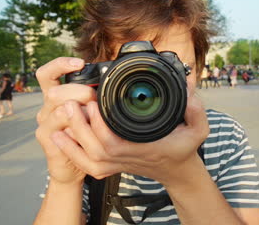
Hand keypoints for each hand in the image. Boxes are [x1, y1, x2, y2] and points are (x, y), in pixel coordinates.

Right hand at [35, 57, 96, 184]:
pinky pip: (58, 128)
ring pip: (58, 108)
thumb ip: (94, 98)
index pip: (48, 73)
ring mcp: (44, 123)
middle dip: (78, 92)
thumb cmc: (84, 137)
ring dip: (79, 110)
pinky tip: (85, 129)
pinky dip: (75, 127)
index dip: (60, 65)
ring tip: (93, 115)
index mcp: (55, 97)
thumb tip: (111, 84)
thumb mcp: (90, 114)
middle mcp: (46, 107)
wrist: (72, 167)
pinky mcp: (46, 138)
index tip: (80, 63)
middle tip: (95, 98)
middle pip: (55, 91)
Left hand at [51, 94, 209, 184]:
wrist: (177, 170)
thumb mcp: (198, 129)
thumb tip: (188, 87)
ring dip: (71, 139)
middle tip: (71, 103)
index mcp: (144, 149)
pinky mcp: (112, 166)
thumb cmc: (184, 148)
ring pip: (87, 159)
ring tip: (63, 115)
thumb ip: (195, 109)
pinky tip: (60, 137)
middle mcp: (128, 159)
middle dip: (79, 127)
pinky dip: (72, 152)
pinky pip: (87, 164)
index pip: (115, 143)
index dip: (99, 126)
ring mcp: (118, 165)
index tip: (92, 103)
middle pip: (95, 150)